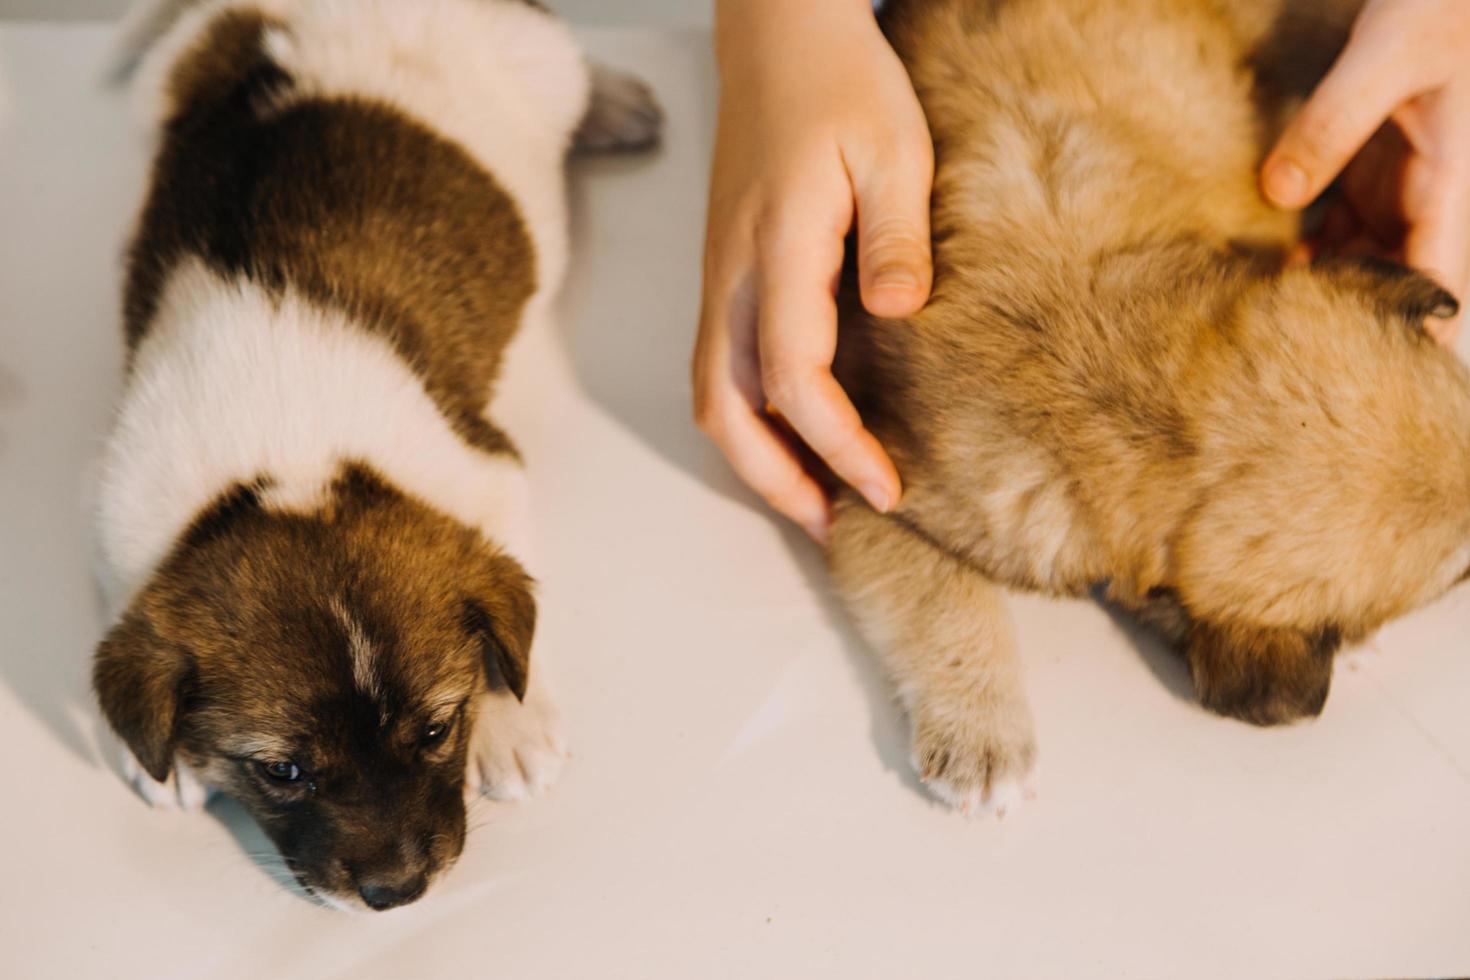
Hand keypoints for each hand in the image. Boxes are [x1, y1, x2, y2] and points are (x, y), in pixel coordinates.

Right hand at [693, 0, 932, 542]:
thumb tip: (897, 316)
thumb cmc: (841, 84)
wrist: (776, 38)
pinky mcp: (724, 277)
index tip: (889, 488)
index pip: (794, 378)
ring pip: (712, 396)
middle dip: (776, 480)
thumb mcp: (893, 147)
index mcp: (777, 247)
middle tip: (837, 525)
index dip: (837, 444)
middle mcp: (731, 276)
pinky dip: (751, 421)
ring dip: (756, 458)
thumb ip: (895, 234)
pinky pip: (721, 370)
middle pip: (724, 409)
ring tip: (816, 497)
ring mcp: (718, 279)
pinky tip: (797, 434)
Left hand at [1261, 0, 1469, 343]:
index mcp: (1448, 188)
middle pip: (1390, 291)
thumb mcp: (1383, 55)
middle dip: (1345, 328)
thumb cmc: (1436, 9)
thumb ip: (1332, 122)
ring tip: (1253, 332)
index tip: (1350, 372)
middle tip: (1274, 362)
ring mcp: (1392, 197)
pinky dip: (1300, 262)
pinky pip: (1334, 239)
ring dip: (1314, 299)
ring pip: (1357, 271)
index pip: (1436, 286)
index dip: (1404, 336)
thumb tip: (1277, 194)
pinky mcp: (1365, 181)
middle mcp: (1424, 205)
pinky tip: (1253, 280)